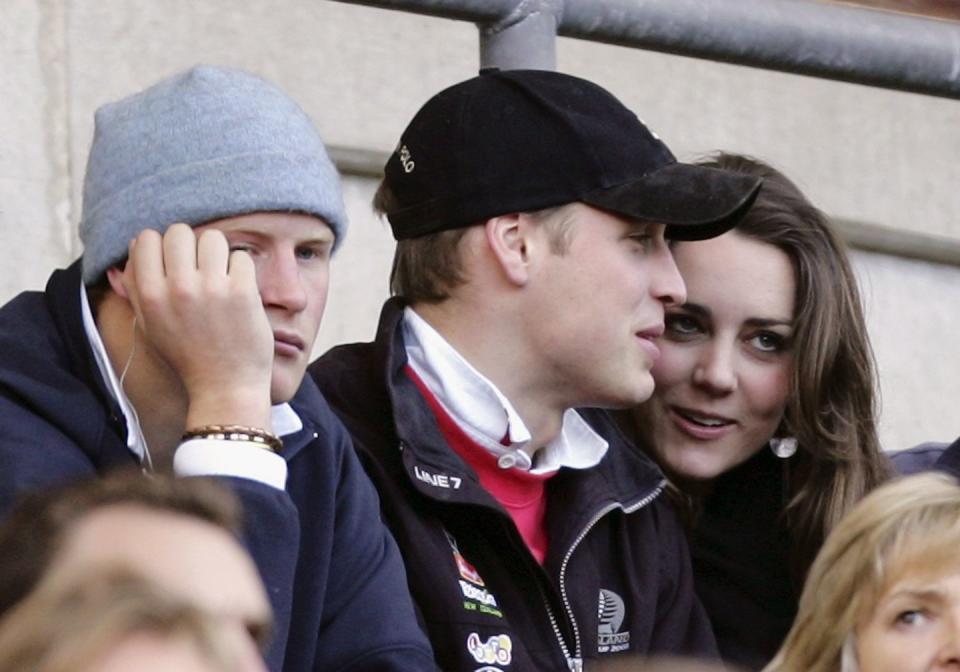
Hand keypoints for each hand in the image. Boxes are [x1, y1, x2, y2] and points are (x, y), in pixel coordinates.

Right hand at [119, 224, 273, 430]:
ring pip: (213, 237)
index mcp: (150, 295)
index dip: (160, 246)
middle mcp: (178, 288)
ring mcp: (212, 288)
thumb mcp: (150, 325)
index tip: (173, 263)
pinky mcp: (242, 291)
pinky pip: (241, 257)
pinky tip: (239, 290)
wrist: (225, 387)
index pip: (145, 238)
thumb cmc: (187, 356)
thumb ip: (137, 286)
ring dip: (218, 254)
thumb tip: (134, 245)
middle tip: (200, 269)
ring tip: (220, 277)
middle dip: (190, 245)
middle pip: (179, 231)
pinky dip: (241, 270)